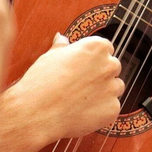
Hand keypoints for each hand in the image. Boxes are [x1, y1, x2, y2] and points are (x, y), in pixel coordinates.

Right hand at [2, 33, 123, 144]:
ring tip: (79, 100)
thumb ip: (62, 47)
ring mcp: (112, 88)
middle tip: (78, 85)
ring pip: (114, 88)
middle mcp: (109, 65)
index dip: (92, 59)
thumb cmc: (41, 83)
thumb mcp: (49, 57)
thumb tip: (61, 38)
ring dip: (103, 92)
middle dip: (99, 75)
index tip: (81, 67)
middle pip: (112, 68)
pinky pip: (111, 108)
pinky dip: (100, 111)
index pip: (105, 48)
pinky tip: (81, 112)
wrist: (37, 114)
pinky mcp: (112, 109)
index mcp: (96, 47)